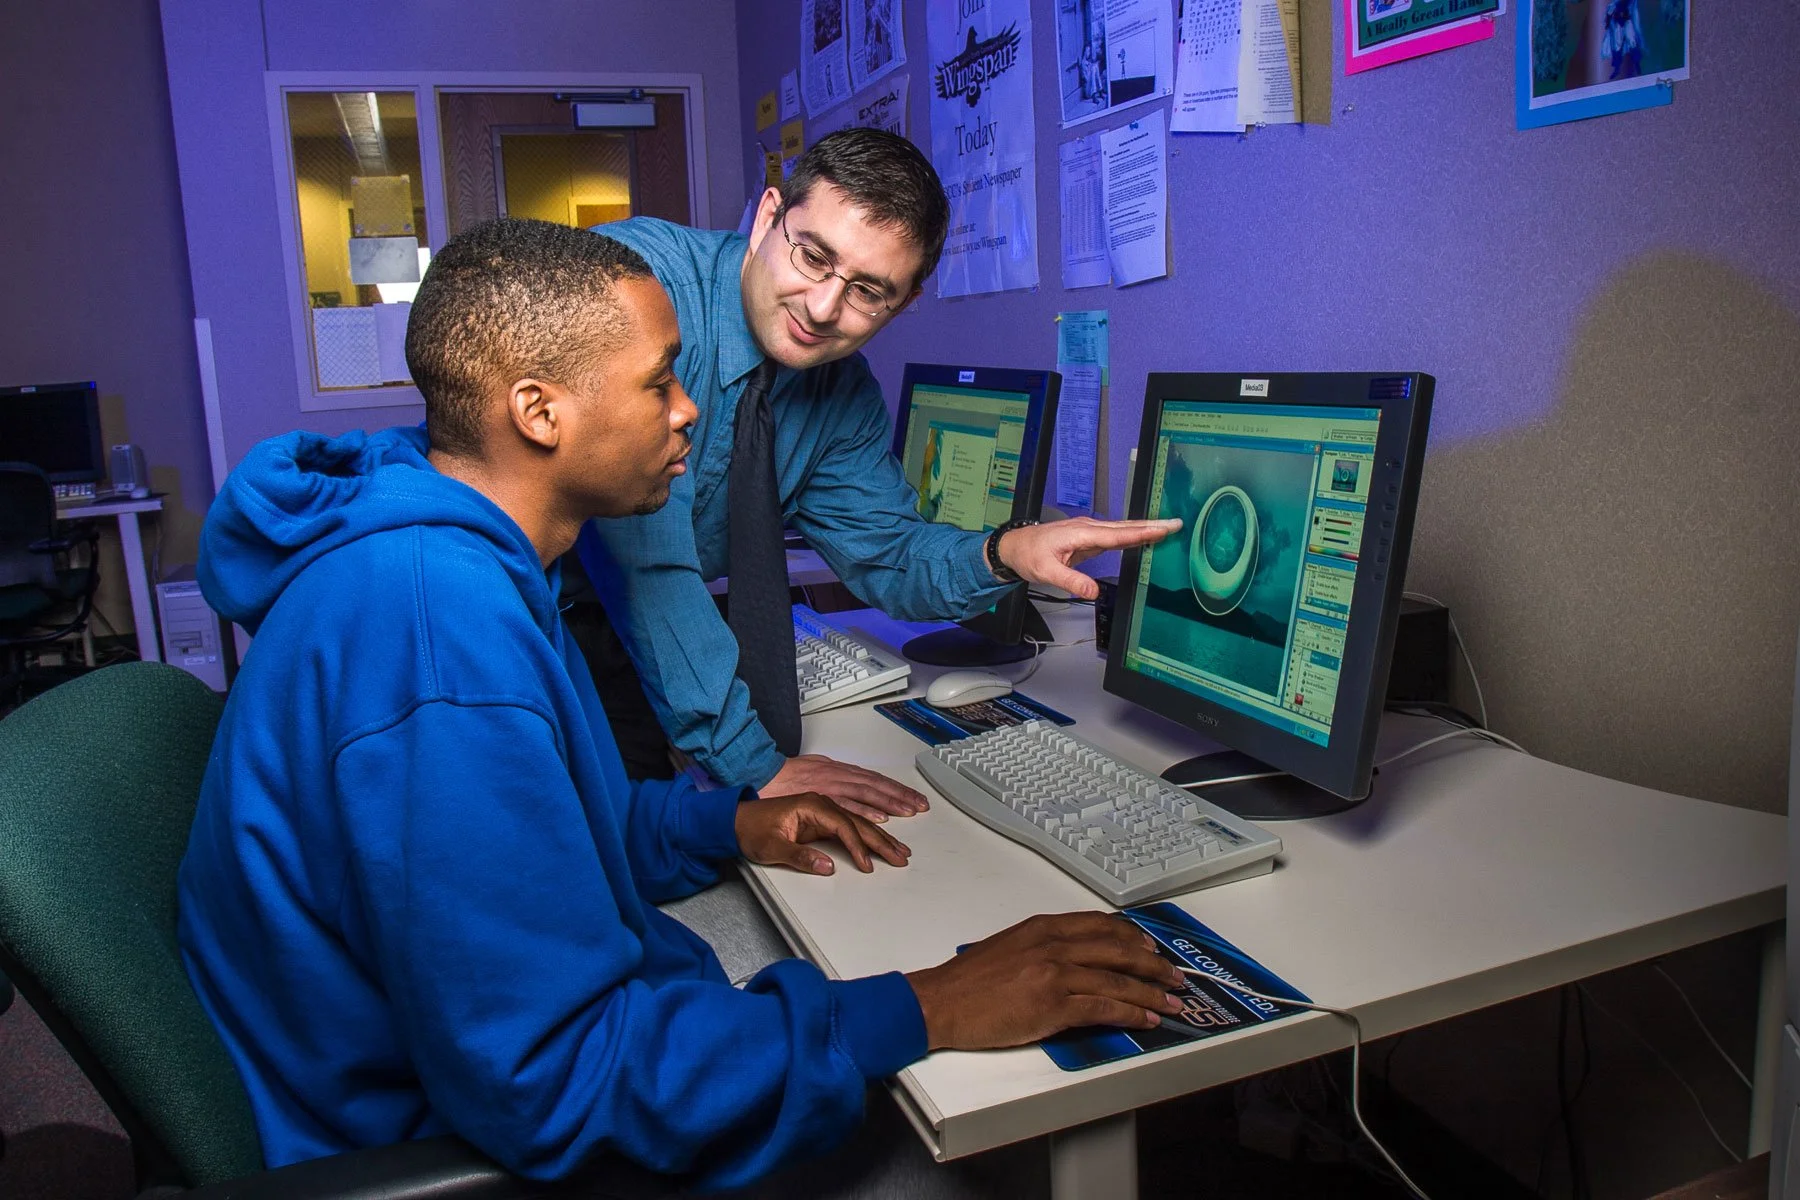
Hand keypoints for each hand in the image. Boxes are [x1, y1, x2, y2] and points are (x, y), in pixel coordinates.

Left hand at [734, 792, 911, 876]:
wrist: (736, 818)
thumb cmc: (751, 829)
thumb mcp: (771, 847)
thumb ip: (800, 857)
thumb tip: (826, 866)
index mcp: (811, 805)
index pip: (844, 826)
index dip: (857, 846)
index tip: (867, 863)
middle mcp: (822, 801)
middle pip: (860, 820)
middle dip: (882, 840)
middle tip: (900, 856)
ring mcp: (824, 805)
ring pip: (862, 818)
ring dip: (883, 833)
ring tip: (900, 848)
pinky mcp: (823, 813)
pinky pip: (855, 817)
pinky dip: (873, 825)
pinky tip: (885, 829)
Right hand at [762, 753, 928, 821]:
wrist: (757, 781)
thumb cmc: (780, 778)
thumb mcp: (811, 766)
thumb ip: (830, 775)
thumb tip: (845, 778)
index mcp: (837, 771)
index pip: (873, 780)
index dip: (895, 789)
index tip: (914, 799)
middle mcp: (836, 777)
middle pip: (874, 786)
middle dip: (900, 797)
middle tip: (920, 806)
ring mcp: (827, 789)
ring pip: (864, 795)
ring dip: (889, 804)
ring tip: (908, 811)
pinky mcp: (816, 803)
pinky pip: (843, 808)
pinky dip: (862, 813)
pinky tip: (878, 820)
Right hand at [904, 912, 1186, 1050]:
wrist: (941, 1002)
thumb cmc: (968, 982)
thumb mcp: (1010, 948)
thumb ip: (1044, 949)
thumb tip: (1074, 962)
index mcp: (1043, 928)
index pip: (1100, 925)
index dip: (1132, 936)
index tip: (1150, 946)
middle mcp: (1053, 944)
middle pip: (1118, 949)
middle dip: (1153, 964)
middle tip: (1174, 976)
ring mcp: (1055, 974)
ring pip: (1118, 980)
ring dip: (1151, 993)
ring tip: (1171, 1002)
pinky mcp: (1053, 1005)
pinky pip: (1104, 1007)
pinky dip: (1131, 1013)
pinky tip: (1146, 1019)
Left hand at [996, 517, 1182, 598]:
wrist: (1015, 546)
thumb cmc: (1029, 555)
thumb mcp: (1046, 571)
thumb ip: (1071, 581)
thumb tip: (1093, 592)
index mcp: (1081, 533)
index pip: (1117, 535)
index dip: (1141, 533)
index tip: (1162, 529)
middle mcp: (1088, 528)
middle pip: (1125, 527)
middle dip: (1151, 525)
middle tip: (1176, 523)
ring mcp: (1089, 532)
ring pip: (1122, 530)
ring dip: (1145, 528)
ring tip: (1168, 527)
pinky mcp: (1089, 539)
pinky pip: (1116, 536)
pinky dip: (1133, 535)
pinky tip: (1145, 537)